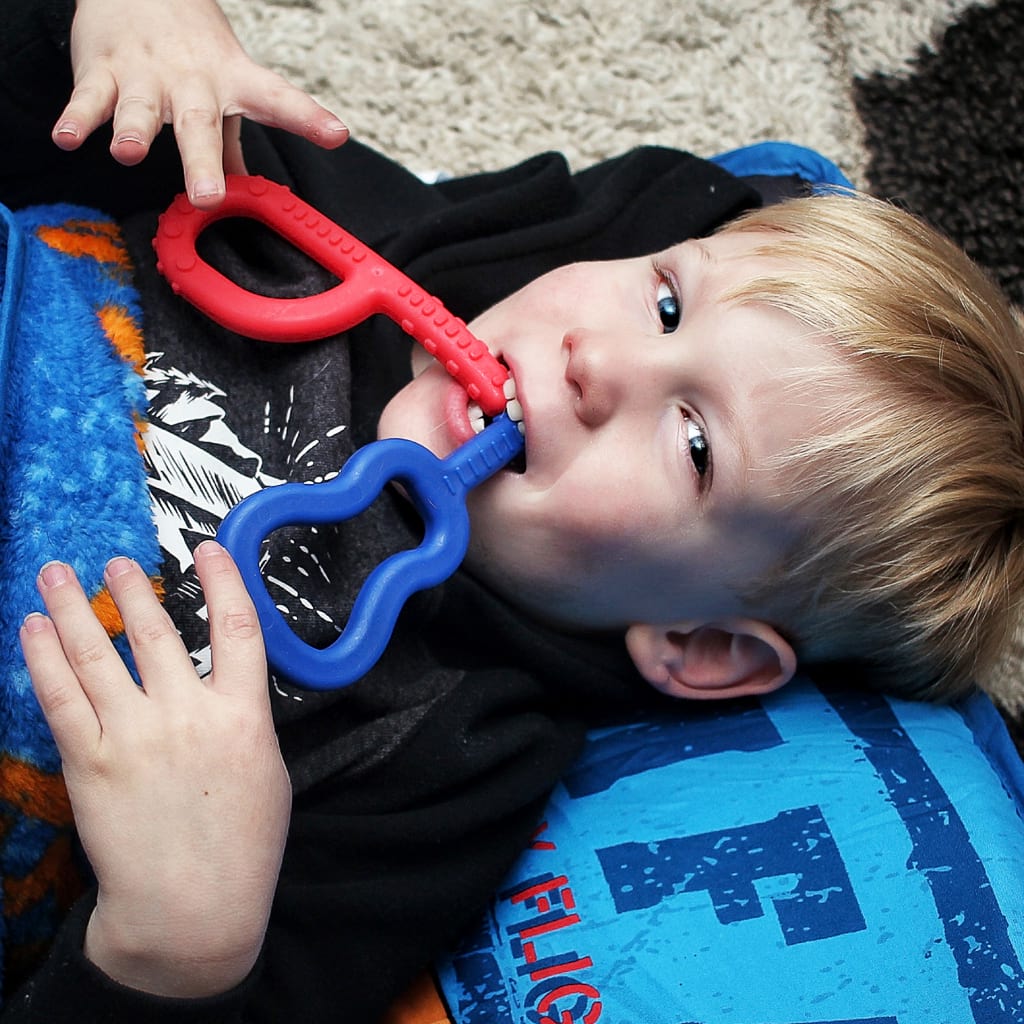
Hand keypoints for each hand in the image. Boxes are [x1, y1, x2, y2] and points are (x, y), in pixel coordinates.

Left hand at [20, 541, 290, 997]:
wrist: (192, 907)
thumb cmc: (241, 845)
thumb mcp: (267, 771)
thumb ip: (243, 719)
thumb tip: (221, 689)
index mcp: (242, 714)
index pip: (237, 626)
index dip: (223, 580)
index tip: (208, 550)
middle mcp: (187, 714)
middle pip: (157, 631)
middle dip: (132, 590)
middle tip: (115, 564)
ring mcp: (135, 735)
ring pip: (99, 653)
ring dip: (74, 608)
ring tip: (60, 575)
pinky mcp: (89, 762)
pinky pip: (61, 696)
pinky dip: (43, 657)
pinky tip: (33, 630)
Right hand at [52, 0, 348, 206]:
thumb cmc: (191, 48)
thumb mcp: (224, 88)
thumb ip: (233, 142)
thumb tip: (249, 190)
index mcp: (233, 83)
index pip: (277, 101)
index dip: (307, 118)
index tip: (335, 133)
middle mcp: (192, 81)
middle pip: (200, 123)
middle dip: (202, 160)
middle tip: (208, 195)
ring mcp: (145, 74)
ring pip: (140, 108)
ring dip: (134, 131)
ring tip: (129, 153)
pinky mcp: (102, 68)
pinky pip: (88, 96)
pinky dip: (77, 117)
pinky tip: (69, 138)